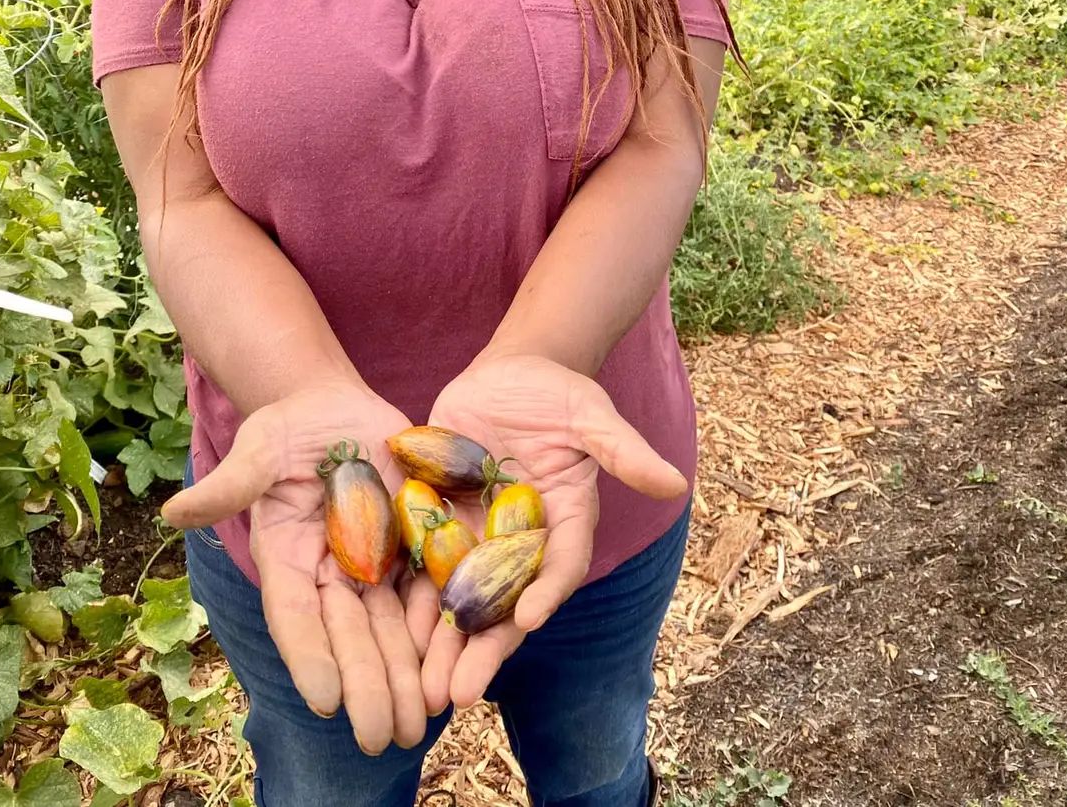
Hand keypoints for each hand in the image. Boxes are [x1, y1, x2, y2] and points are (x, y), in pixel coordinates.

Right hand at [161, 379, 427, 754]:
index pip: (296, 616)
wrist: (335, 409)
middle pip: (349, 637)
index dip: (310, 658)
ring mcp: (374, 563)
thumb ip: (230, 485)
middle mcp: (330, 573)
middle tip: (380, 737)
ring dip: (405, 676)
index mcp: (287, 559)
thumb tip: (172, 513)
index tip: (325, 701)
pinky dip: (440, 629)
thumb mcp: (258, 450)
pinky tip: (455, 664)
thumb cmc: (287, 429)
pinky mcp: (413, 545)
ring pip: (391, 628)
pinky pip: (428, 591)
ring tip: (418, 722)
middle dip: (367, 686)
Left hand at [411, 353, 687, 710]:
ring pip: (460, 597)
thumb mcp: (591, 415)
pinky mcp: (440, 519)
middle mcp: (522, 540)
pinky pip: (423, 565)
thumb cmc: (558, 392)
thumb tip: (675, 482)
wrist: (510, 373)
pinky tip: (391, 636)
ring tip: (423, 690)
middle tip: (460, 693)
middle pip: (504, 601)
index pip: (559, 563)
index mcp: (566, 520)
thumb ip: (624, 451)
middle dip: (483, 648)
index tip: (528, 618)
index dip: (546, 590)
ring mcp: (479, 534)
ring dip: (442, 643)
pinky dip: (410, 600)